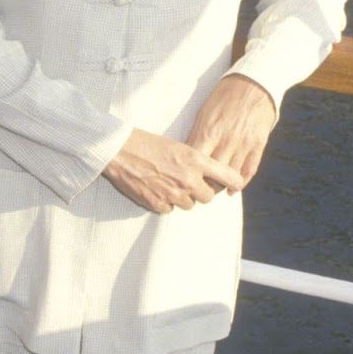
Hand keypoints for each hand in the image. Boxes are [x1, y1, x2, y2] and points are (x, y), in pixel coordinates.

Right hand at [102, 128, 245, 214]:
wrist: (119, 151)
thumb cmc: (147, 143)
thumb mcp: (179, 146)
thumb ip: (196, 162)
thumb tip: (209, 176)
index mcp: (196, 160)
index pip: (229, 177)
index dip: (233, 182)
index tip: (232, 184)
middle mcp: (188, 179)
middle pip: (208, 197)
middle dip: (201, 192)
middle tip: (189, 182)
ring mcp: (173, 194)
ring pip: (189, 205)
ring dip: (183, 198)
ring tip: (168, 183)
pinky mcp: (157, 204)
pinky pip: (170, 210)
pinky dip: (165, 202)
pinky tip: (156, 189)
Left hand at [185, 75, 276, 191]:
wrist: (254, 83)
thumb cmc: (224, 97)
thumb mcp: (204, 113)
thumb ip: (197, 135)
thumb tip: (187, 156)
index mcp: (209, 131)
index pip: (196, 164)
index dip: (191, 175)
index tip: (187, 181)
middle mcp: (226, 140)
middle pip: (213, 174)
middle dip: (206, 185)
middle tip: (200, 189)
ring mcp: (244, 144)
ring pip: (232, 176)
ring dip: (223, 186)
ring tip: (215, 189)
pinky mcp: (258, 144)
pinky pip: (249, 170)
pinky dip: (241, 183)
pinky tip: (234, 188)